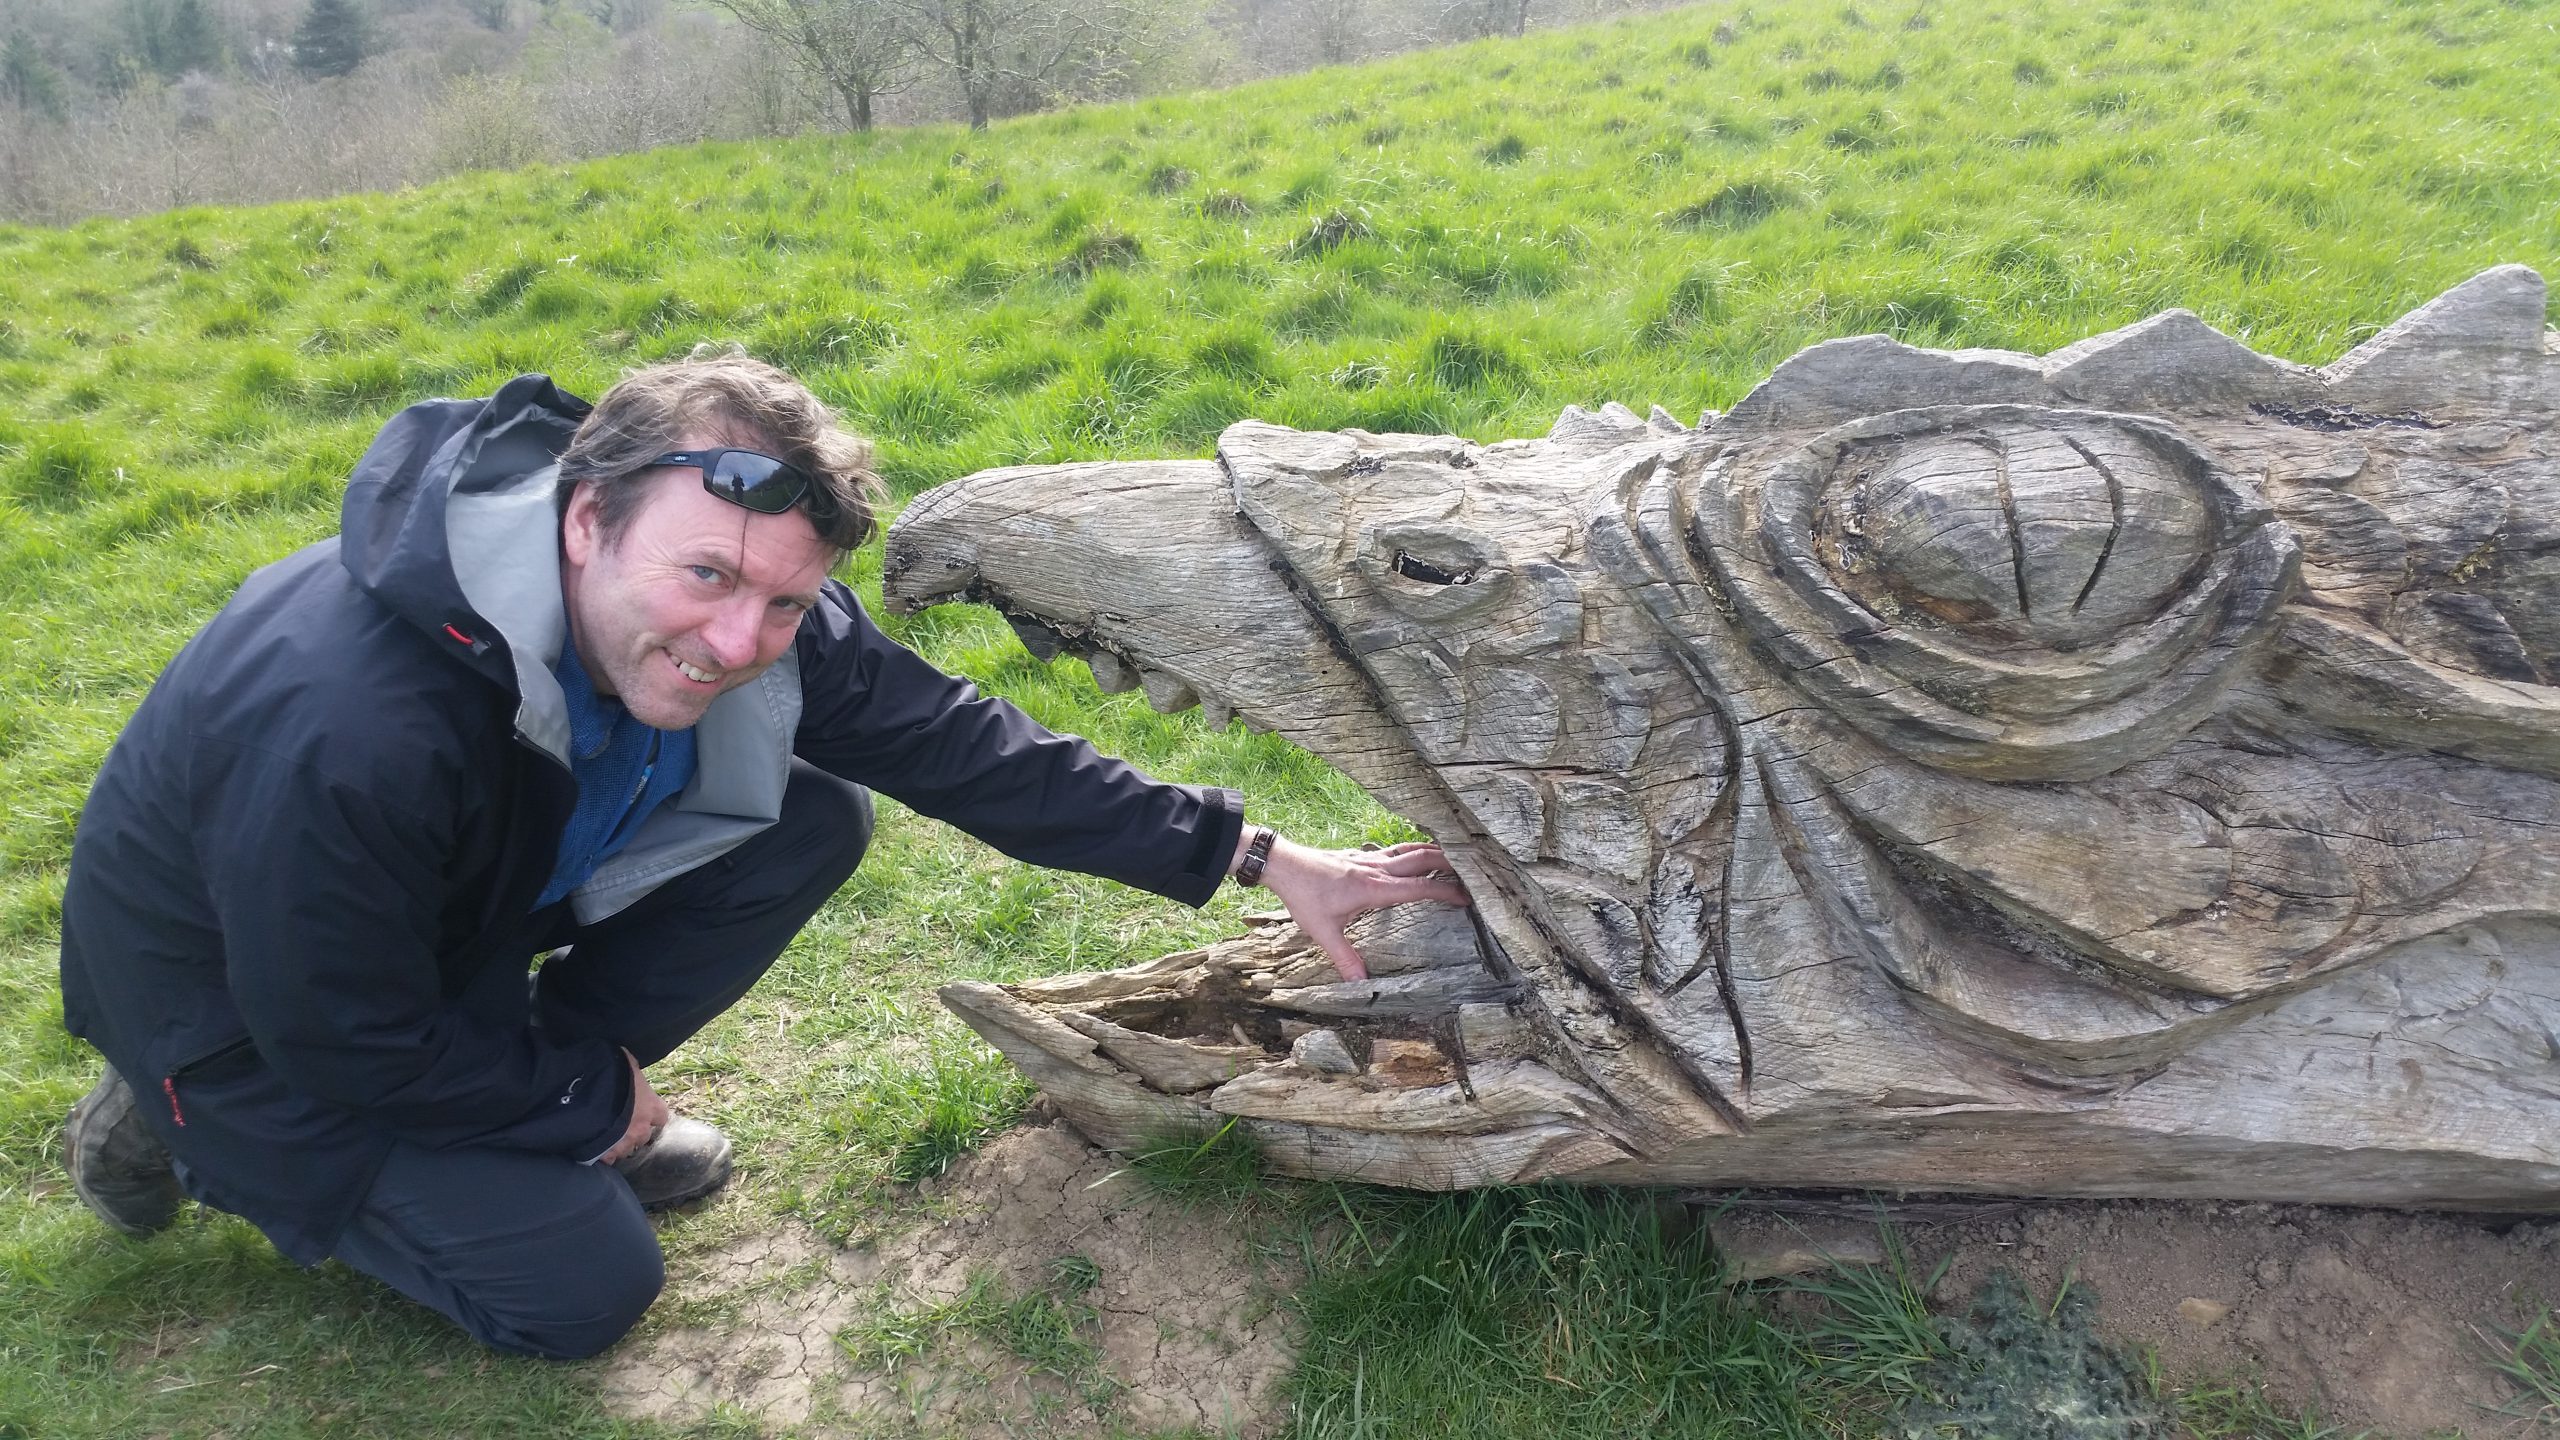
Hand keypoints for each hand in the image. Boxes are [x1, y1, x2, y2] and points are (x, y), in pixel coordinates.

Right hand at [598, 1047, 669, 1164]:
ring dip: (619, 1143)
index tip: (642, 1110)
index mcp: (650, 1107)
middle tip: (620, 1122)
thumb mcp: (624, 1062)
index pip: (661, 1115)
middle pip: (644, 1135)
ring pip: (626, 1149)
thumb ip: (631, 1068)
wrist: (582, 1098)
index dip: (651, 1113)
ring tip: (605, 1134)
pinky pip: (607, 1158)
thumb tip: (631, 1065)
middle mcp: (641, 1129)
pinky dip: (603, 1154)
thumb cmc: (608, 1075)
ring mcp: (623, 1145)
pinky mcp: (605, 1156)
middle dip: (634, 1130)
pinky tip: (594, 1146)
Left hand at [1249, 836, 1471, 982]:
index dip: (1448, 890)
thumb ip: (1345, 958)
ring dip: (1434, 851)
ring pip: (1411, 849)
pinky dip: (1412, 849)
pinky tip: (1413, 854)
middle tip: (1474, 872)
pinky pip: (1395, 849)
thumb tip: (1361, 985)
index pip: (1421, 886)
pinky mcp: (1360, 854)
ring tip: (1455, 857)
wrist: (1283, 864)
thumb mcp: (1323, 932)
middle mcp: (1377, 869)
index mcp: (1376, 888)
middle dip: (1451, 863)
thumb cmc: (1304, 896)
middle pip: (1424, 858)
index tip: (1468, 898)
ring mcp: (1369, 858)